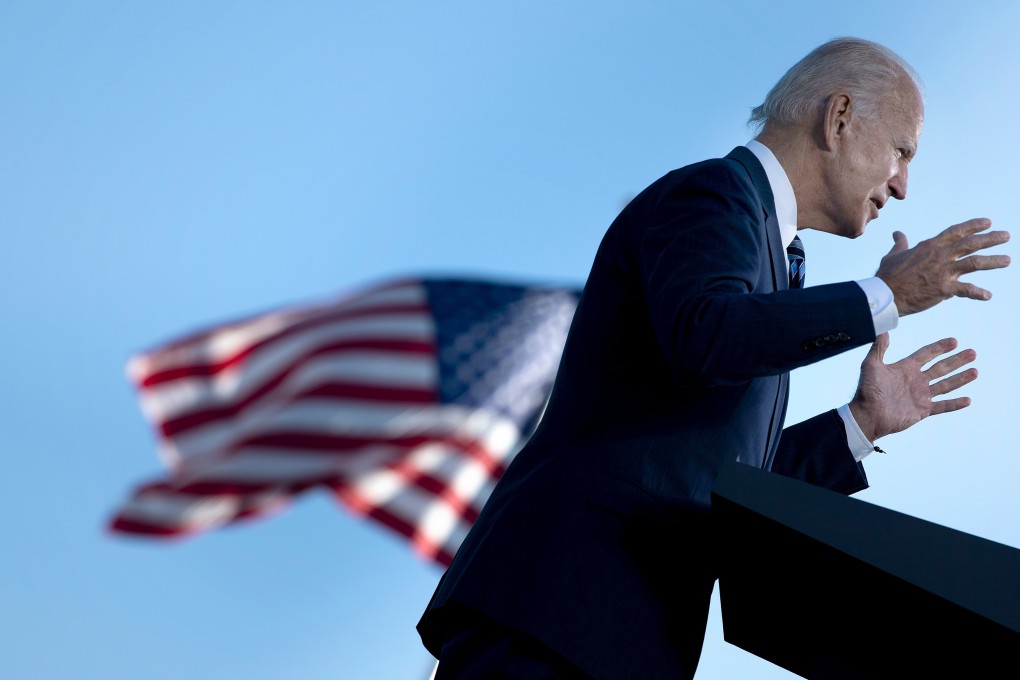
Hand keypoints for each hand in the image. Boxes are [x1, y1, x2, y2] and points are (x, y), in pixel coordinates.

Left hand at [848, 334, 976, 441]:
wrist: (868, 415)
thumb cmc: (867, 391)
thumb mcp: (871, 366)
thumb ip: (878, 349)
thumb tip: (883, 331)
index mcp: (905, 368)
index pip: (927, 354)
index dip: (940, 347)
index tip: (954, 341)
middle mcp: (916, 380)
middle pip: (941, 367)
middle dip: (957, 360)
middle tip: (973, 352)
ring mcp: (921, 396)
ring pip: (946, 385)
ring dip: (961, 378)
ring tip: (975, 371)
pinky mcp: (923, 410)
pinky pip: (943, 406)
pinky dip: (955, 404)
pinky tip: (968, 400)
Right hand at [875, 218, 1009, 315]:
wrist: (885, 295)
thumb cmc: (887, 275)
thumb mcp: (893, 255)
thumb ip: (900, 243)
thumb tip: (897, 233)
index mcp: (929, 246)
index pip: (956, 231)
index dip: (973, 225)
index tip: (988, 222)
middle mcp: (940, 256)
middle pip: (971, 243)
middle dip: (991, 238)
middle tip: (1006, 236)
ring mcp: (943, 272)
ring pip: (974, 263)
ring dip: (993, 261)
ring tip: (1007, 260)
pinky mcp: (943, 289)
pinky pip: (966, 290)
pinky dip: (978, 293)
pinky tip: (988, 296)